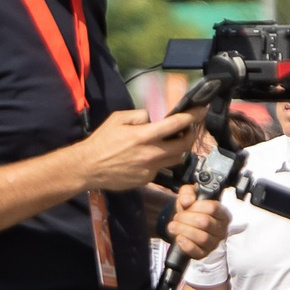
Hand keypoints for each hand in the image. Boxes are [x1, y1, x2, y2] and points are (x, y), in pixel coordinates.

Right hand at [78, 108, 200, 191]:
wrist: (88, 167)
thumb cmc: (101, 141)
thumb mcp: (118, 119)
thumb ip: (139, 115)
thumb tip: (153, 117)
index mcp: (144, 136)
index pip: (176, 124)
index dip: (192, 116)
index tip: (201, 110)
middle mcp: (151, 153)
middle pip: (184, 145)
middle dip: (191, 135)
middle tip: (189, 128)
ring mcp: (150, 168)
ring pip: (176, 159)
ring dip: (179, 149)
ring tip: (173, 141)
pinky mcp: (147, 179)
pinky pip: (161, 168)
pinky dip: (161, 160)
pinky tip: (152, 155)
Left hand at [166, 194, 227, 261]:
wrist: (183, 223)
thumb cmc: (190, 209)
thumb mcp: (189, 195)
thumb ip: (187, 192)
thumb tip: (187, 201)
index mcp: (222, 213)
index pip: (213, 208)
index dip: (197, 206)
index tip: (187, 206)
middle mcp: (221, 229)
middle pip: (205, 222)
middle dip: (186, 218)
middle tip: (177, 217)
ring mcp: (214, 242)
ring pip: (202, 238)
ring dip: (183, 230)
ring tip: (173, 226)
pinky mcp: (204, 253)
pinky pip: (197, 251)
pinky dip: (186, 244)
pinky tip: (179, 238)